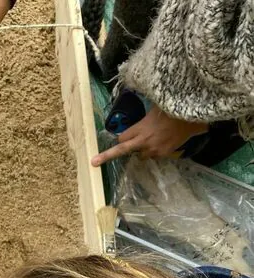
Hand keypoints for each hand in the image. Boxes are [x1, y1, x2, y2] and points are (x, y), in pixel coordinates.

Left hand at [92, 106, 207, 165]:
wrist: (196, 116)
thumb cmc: (176, 107)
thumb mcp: (157, 105)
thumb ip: (144, 113)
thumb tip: (137, 101)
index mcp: (141, 128)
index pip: (121, 138)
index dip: (120, 137)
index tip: (119, 137)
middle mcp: (144, 141)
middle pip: (121, 150)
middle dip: (108, 155)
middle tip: (94, 162)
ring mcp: (154, 150)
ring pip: (140, 155)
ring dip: (142, 149)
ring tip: (154, 138)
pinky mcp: (164, 154)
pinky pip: (154, 155)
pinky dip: (155, 150)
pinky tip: (164, 140)